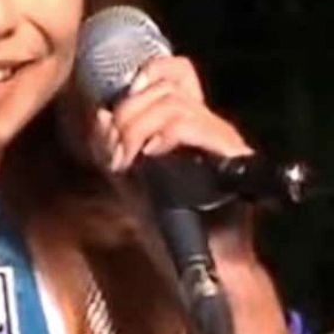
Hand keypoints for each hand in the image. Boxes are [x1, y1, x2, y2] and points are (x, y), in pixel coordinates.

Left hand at [90, 55, 302, 333]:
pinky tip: (149, 157)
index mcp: (186, 122)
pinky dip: (164, 136)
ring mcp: (222, 139)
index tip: (118, 105)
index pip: (176, 70)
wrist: (199, 263)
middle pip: (167, 85)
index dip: (147, 74)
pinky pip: (193, 126)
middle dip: (128, 114)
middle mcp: (208, 124)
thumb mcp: (127, 177)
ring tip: (127, 160)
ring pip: (175, 104)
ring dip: (138, 129)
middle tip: (115, 152)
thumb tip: (100, 113)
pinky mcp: (233, 158)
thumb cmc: (166, 225)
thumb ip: (112, 145)